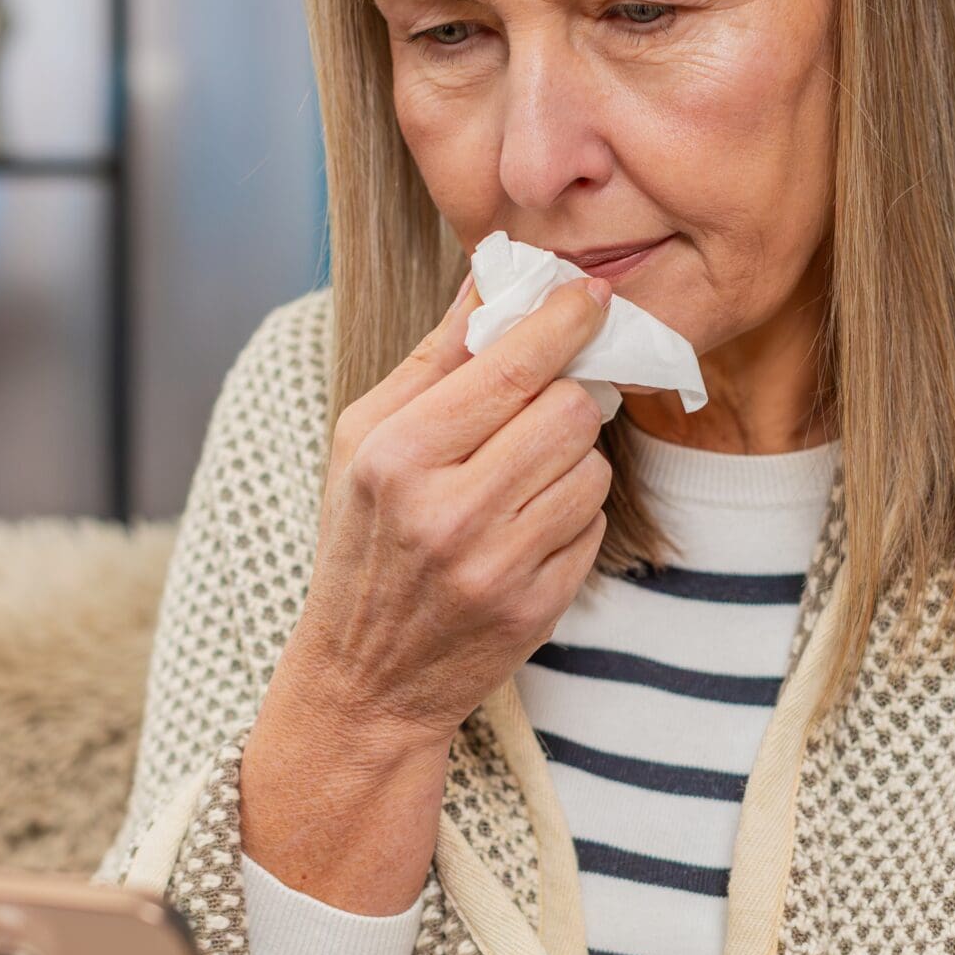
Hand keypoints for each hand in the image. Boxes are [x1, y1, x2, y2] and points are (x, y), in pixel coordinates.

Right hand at [281, 263, 616, 749]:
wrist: (365, 678)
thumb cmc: (361, 542)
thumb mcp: (364, 441)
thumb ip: (433, 358)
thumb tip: (493, 276)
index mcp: (397, 456)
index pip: (511, 368)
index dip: (564, 322)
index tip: (592, 296)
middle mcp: (448, 511)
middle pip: (569, 412)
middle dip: (566, 398)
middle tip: (545, 403)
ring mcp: (497, 566)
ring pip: (593, 469)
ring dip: (571, 463)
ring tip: (520, 478)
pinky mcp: (536, 607)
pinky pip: (592, 527)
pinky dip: (570, 517)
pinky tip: (523, 530)